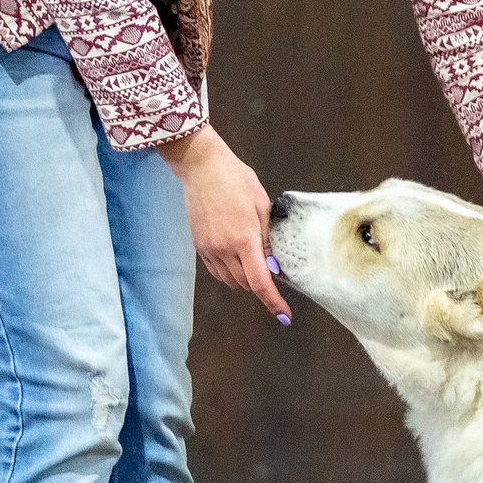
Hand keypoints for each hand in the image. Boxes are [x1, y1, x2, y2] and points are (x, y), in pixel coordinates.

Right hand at [158, 125, 289, 322]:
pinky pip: (216, 271)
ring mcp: (208, 249)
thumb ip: (267, 238)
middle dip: (260, 282)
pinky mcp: (198, 246)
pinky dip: (229, 271)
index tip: (284, 315)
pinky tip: (236, 256)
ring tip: (252, 257)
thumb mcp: (261, 205)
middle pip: (245, 284)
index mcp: (244, 238)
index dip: (273, 302)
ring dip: (244, 277)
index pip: (260, 282)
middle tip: (270, 266)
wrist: (202, 166)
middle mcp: (224, 249)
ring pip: (230, 280)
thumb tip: (273, 263)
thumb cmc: (236, 179)